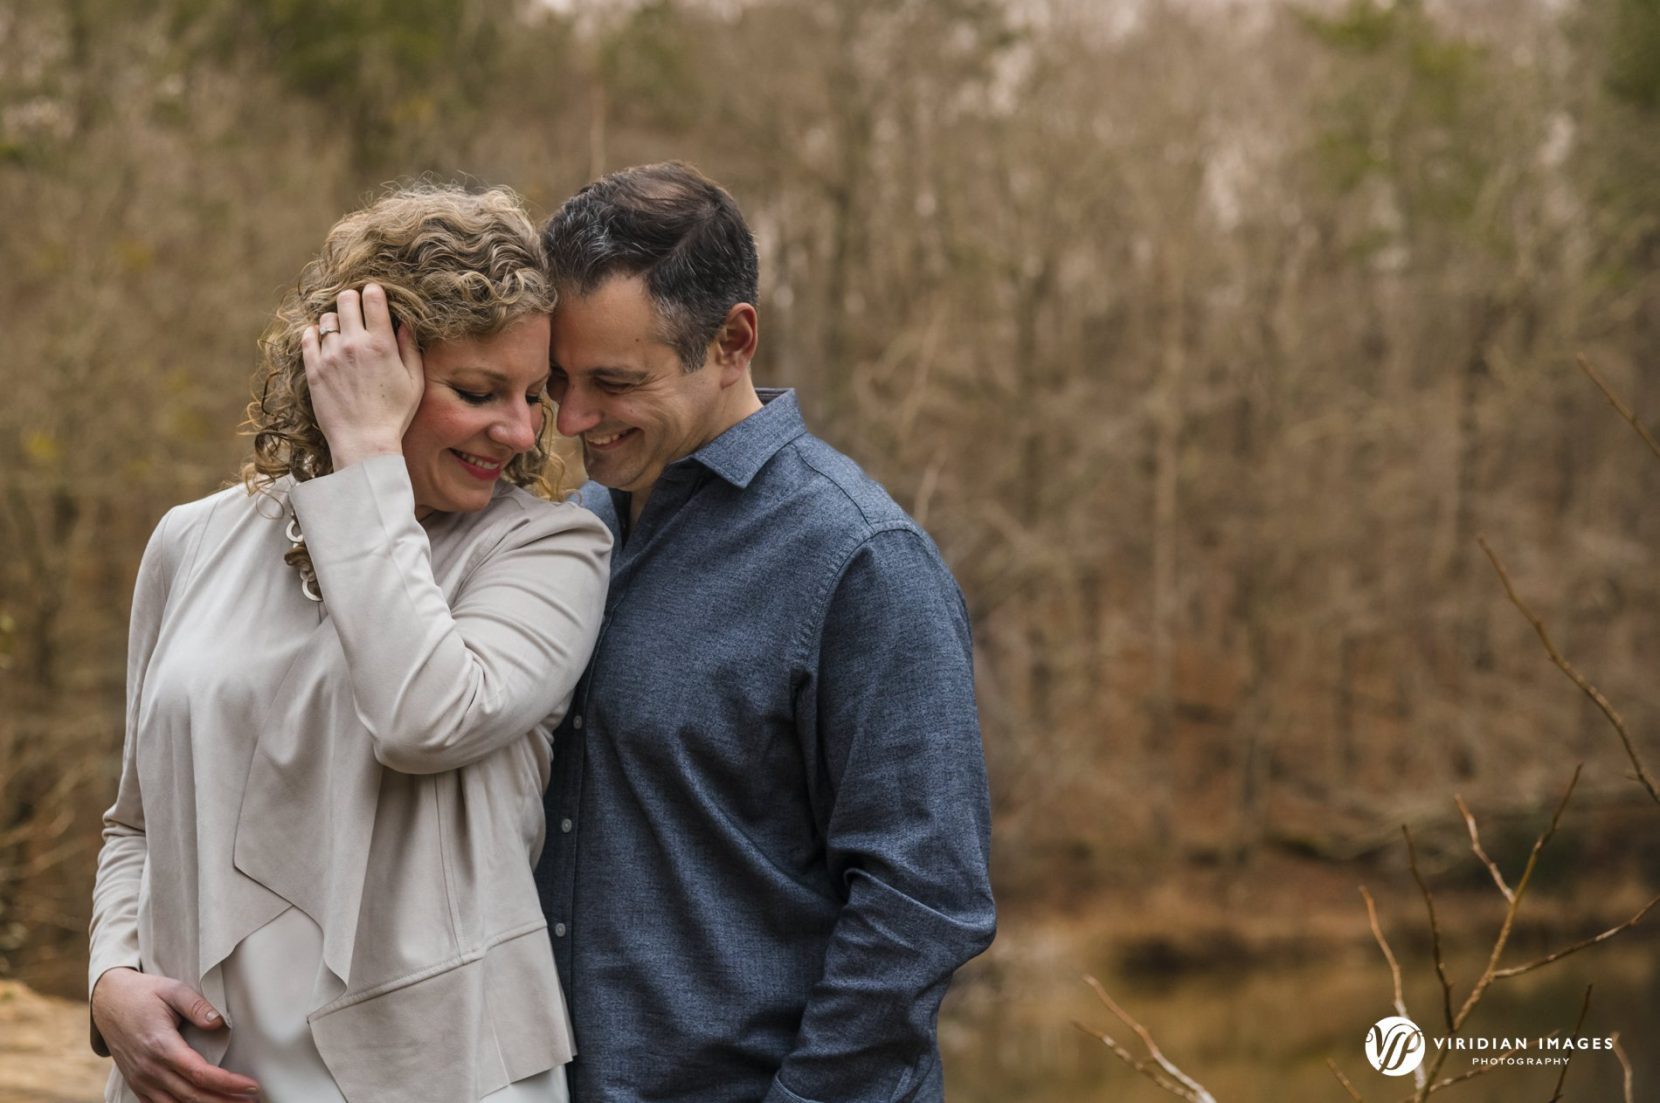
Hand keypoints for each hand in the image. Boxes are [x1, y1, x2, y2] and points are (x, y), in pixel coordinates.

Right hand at [91, 967, 260, 1102]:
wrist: (108, 1002)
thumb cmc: (144, 993)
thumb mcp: (172, 989)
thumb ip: (197, 1005)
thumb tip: (219, 1022)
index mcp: (160, 1045)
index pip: (199, 1073)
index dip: (227, 1083)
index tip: (252, 1086)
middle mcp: (149, 1068)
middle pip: (191, 1096)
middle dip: (224, 1102)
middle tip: (252, 1101)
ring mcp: (140, 1079)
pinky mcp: (136, 1083)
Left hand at [303, 283, 423, 469]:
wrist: (364, 441)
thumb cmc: (394, 414)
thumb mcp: (414, 381)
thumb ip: (410, 348)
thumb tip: (403, 324)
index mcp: (381, 344)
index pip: (373, 298)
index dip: (374, 292)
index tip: (375, 296)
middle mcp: (353, 344)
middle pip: (346, 299)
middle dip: (353, 299)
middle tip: (358, 310)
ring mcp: (330, 355)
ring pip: (327, 318)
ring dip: (336, 320)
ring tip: (343, 333)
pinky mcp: (313, 368)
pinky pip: (308, 337)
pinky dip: (315, 334)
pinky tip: (325, 342)